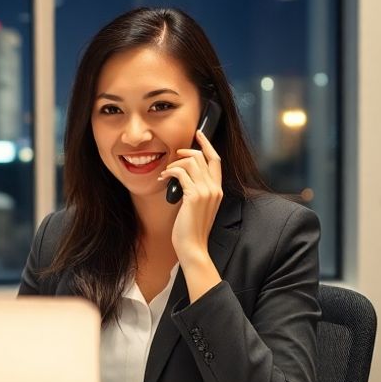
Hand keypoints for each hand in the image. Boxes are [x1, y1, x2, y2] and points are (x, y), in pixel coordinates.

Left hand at [157, 129, 222, 263]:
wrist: (192, 246)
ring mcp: (206, 192)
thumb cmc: (191, 229)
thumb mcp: (198, 206)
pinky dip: (169, 172)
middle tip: (174, 157)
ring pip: (191, 163)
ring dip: (174, 165)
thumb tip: (184, 175)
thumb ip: (197, 190)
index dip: (207, 145)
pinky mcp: (194, 196)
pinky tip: (163, 178)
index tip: (199, 134)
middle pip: (202, 157)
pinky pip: (181, 174)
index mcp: (217, 190)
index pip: (216, 160)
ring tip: (165, 173)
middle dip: (186, 152)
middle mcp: (214, 188)